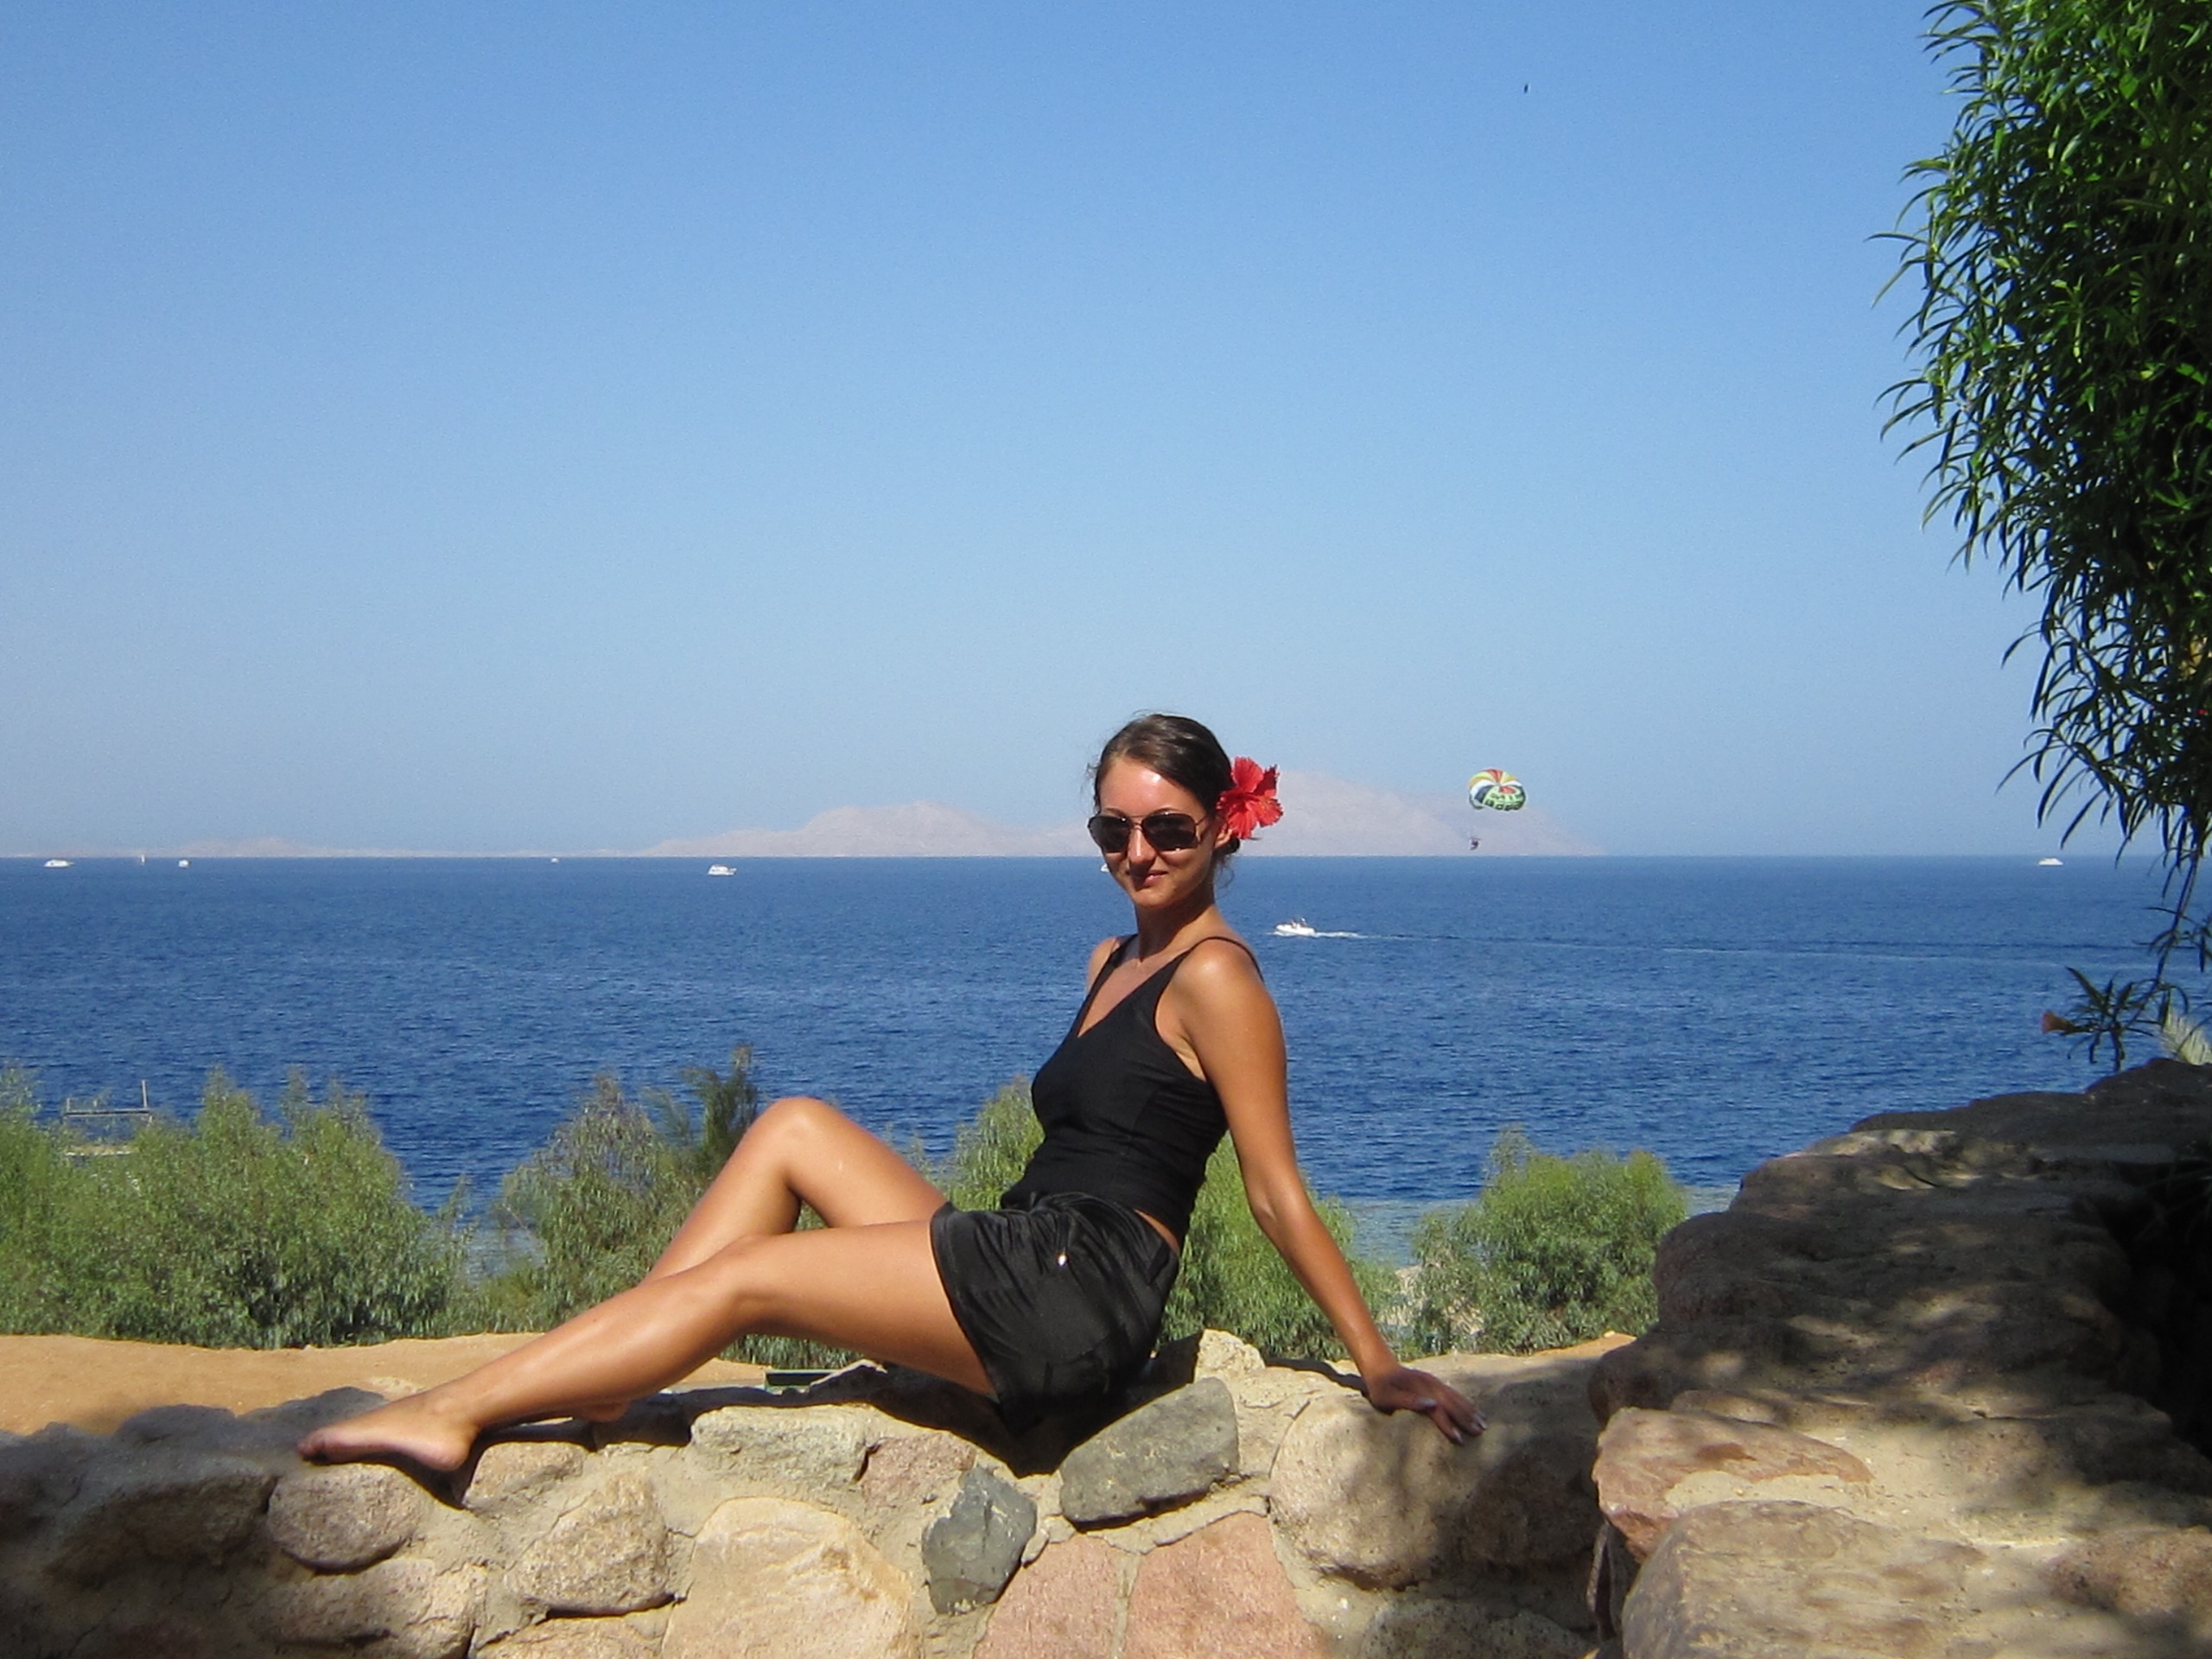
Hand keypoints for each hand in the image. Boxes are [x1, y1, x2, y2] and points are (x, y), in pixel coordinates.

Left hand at [1363, 1365, 1484, 1443]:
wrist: (1379, 1366)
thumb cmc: (1380, 1387)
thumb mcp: (1387, 1397)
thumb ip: (1409, 1401)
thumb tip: (1432, 1405)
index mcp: (1419, 1390)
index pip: (1438, 1410)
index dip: (1449, 1425)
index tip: (1460, 1440)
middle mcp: (1430, 1385)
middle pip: (1452, 1404)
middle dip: (1466, 1419)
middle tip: (1479, 1433)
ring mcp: (1433, 1382)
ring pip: (1456, 1397)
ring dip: (1470, 1410)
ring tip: (1483, 1424)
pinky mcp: (1434, 1382)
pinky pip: (1454, 1393)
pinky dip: (1465, 1402)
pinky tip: (1474, 1410)